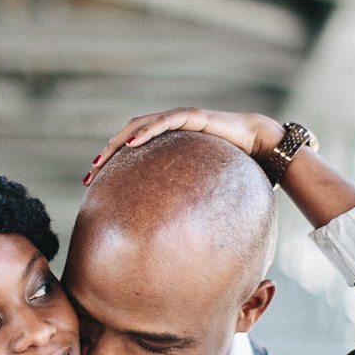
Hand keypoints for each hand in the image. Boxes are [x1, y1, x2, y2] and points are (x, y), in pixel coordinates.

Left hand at [84, 108, 283, 182]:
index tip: (95, 184)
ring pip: (139, 125)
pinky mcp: (193, 116)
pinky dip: (145, 132)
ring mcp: (180, 118)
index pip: (133, 149)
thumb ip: (189, 202)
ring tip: (100, 161)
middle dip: (106, 155)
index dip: (112, 163)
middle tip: (90, 177)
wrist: (264, 146)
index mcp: (170, 143)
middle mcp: (171, 127)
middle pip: (128, 136)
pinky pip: (165, 122)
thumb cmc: (237, 168)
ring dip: (117, 142)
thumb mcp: (205, 189)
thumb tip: (177, 237)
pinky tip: (130, 145)